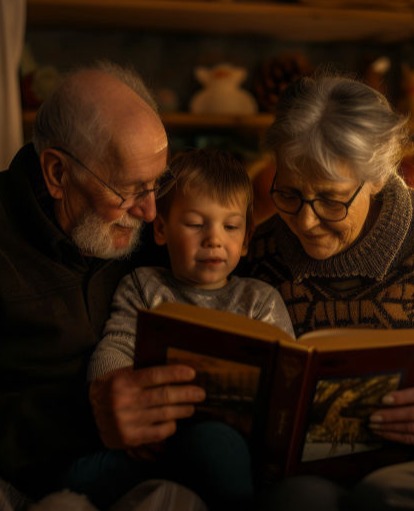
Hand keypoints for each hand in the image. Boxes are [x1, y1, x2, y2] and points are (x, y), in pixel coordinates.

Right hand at [89, 364, 205, 449]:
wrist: (89, 410)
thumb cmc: (114, 387)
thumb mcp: (124, 374)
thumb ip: (145, 372)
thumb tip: (176, 370)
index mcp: (124, 381)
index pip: (155, 375)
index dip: (175, 374)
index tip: (192, 373)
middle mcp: (124, 401)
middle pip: (164, 396)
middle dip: (187, 394)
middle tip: (200, 393)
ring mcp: (126, 421)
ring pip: (164, 414)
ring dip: (183, 410)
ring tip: (192, 407)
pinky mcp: (128, 438)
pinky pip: (158, 432)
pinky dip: (170, 427)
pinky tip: (175, 421)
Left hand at [369, 387, 413, 444]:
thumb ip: (407, 393)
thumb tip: (385, 393)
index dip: (401, 398)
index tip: (383, 399)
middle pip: (411, 414)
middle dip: (391, 416)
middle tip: (372, 417)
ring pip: (410, 428)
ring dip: (389, 428)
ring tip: (372, 426)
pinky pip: (411, 439)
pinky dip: (395, 437)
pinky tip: (382, 433)